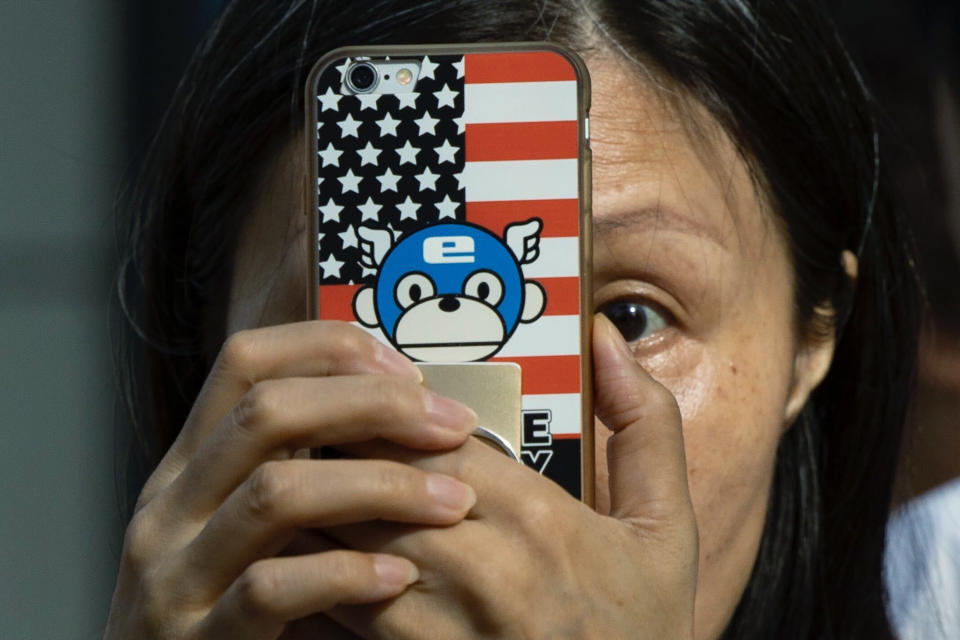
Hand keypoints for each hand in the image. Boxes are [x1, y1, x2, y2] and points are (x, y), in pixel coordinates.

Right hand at [103, 321, 478, 639]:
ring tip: (449, 502)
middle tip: (449, 425)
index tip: (408, 374)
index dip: (331, 349)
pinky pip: (270, 589)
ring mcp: (174, 574)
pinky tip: (398, 576)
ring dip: (380, 487)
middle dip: (373, 405)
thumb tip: (398, 414)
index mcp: (189, 464)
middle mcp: (170, 506)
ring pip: (275, 494)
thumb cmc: (219, 606)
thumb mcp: (243, 522)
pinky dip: (346, 574)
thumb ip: (296, 468)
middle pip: (268, 412)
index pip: (247, 361)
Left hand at [322, 315, 698, 638]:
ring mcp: (443, 629)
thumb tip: (606, 337)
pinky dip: (314, 585)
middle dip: (336, 456)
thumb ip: (646, 427)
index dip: (383, 414)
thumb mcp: (666, 529)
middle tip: (307, 432)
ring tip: (293, 488)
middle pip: (375, 488)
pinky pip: (340, 619)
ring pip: (344, 549)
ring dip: (315, 516)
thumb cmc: (641, 628)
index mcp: (538, 519)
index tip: (360, 399)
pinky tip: (306, 563)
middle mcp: (484, 570)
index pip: (430, 441)